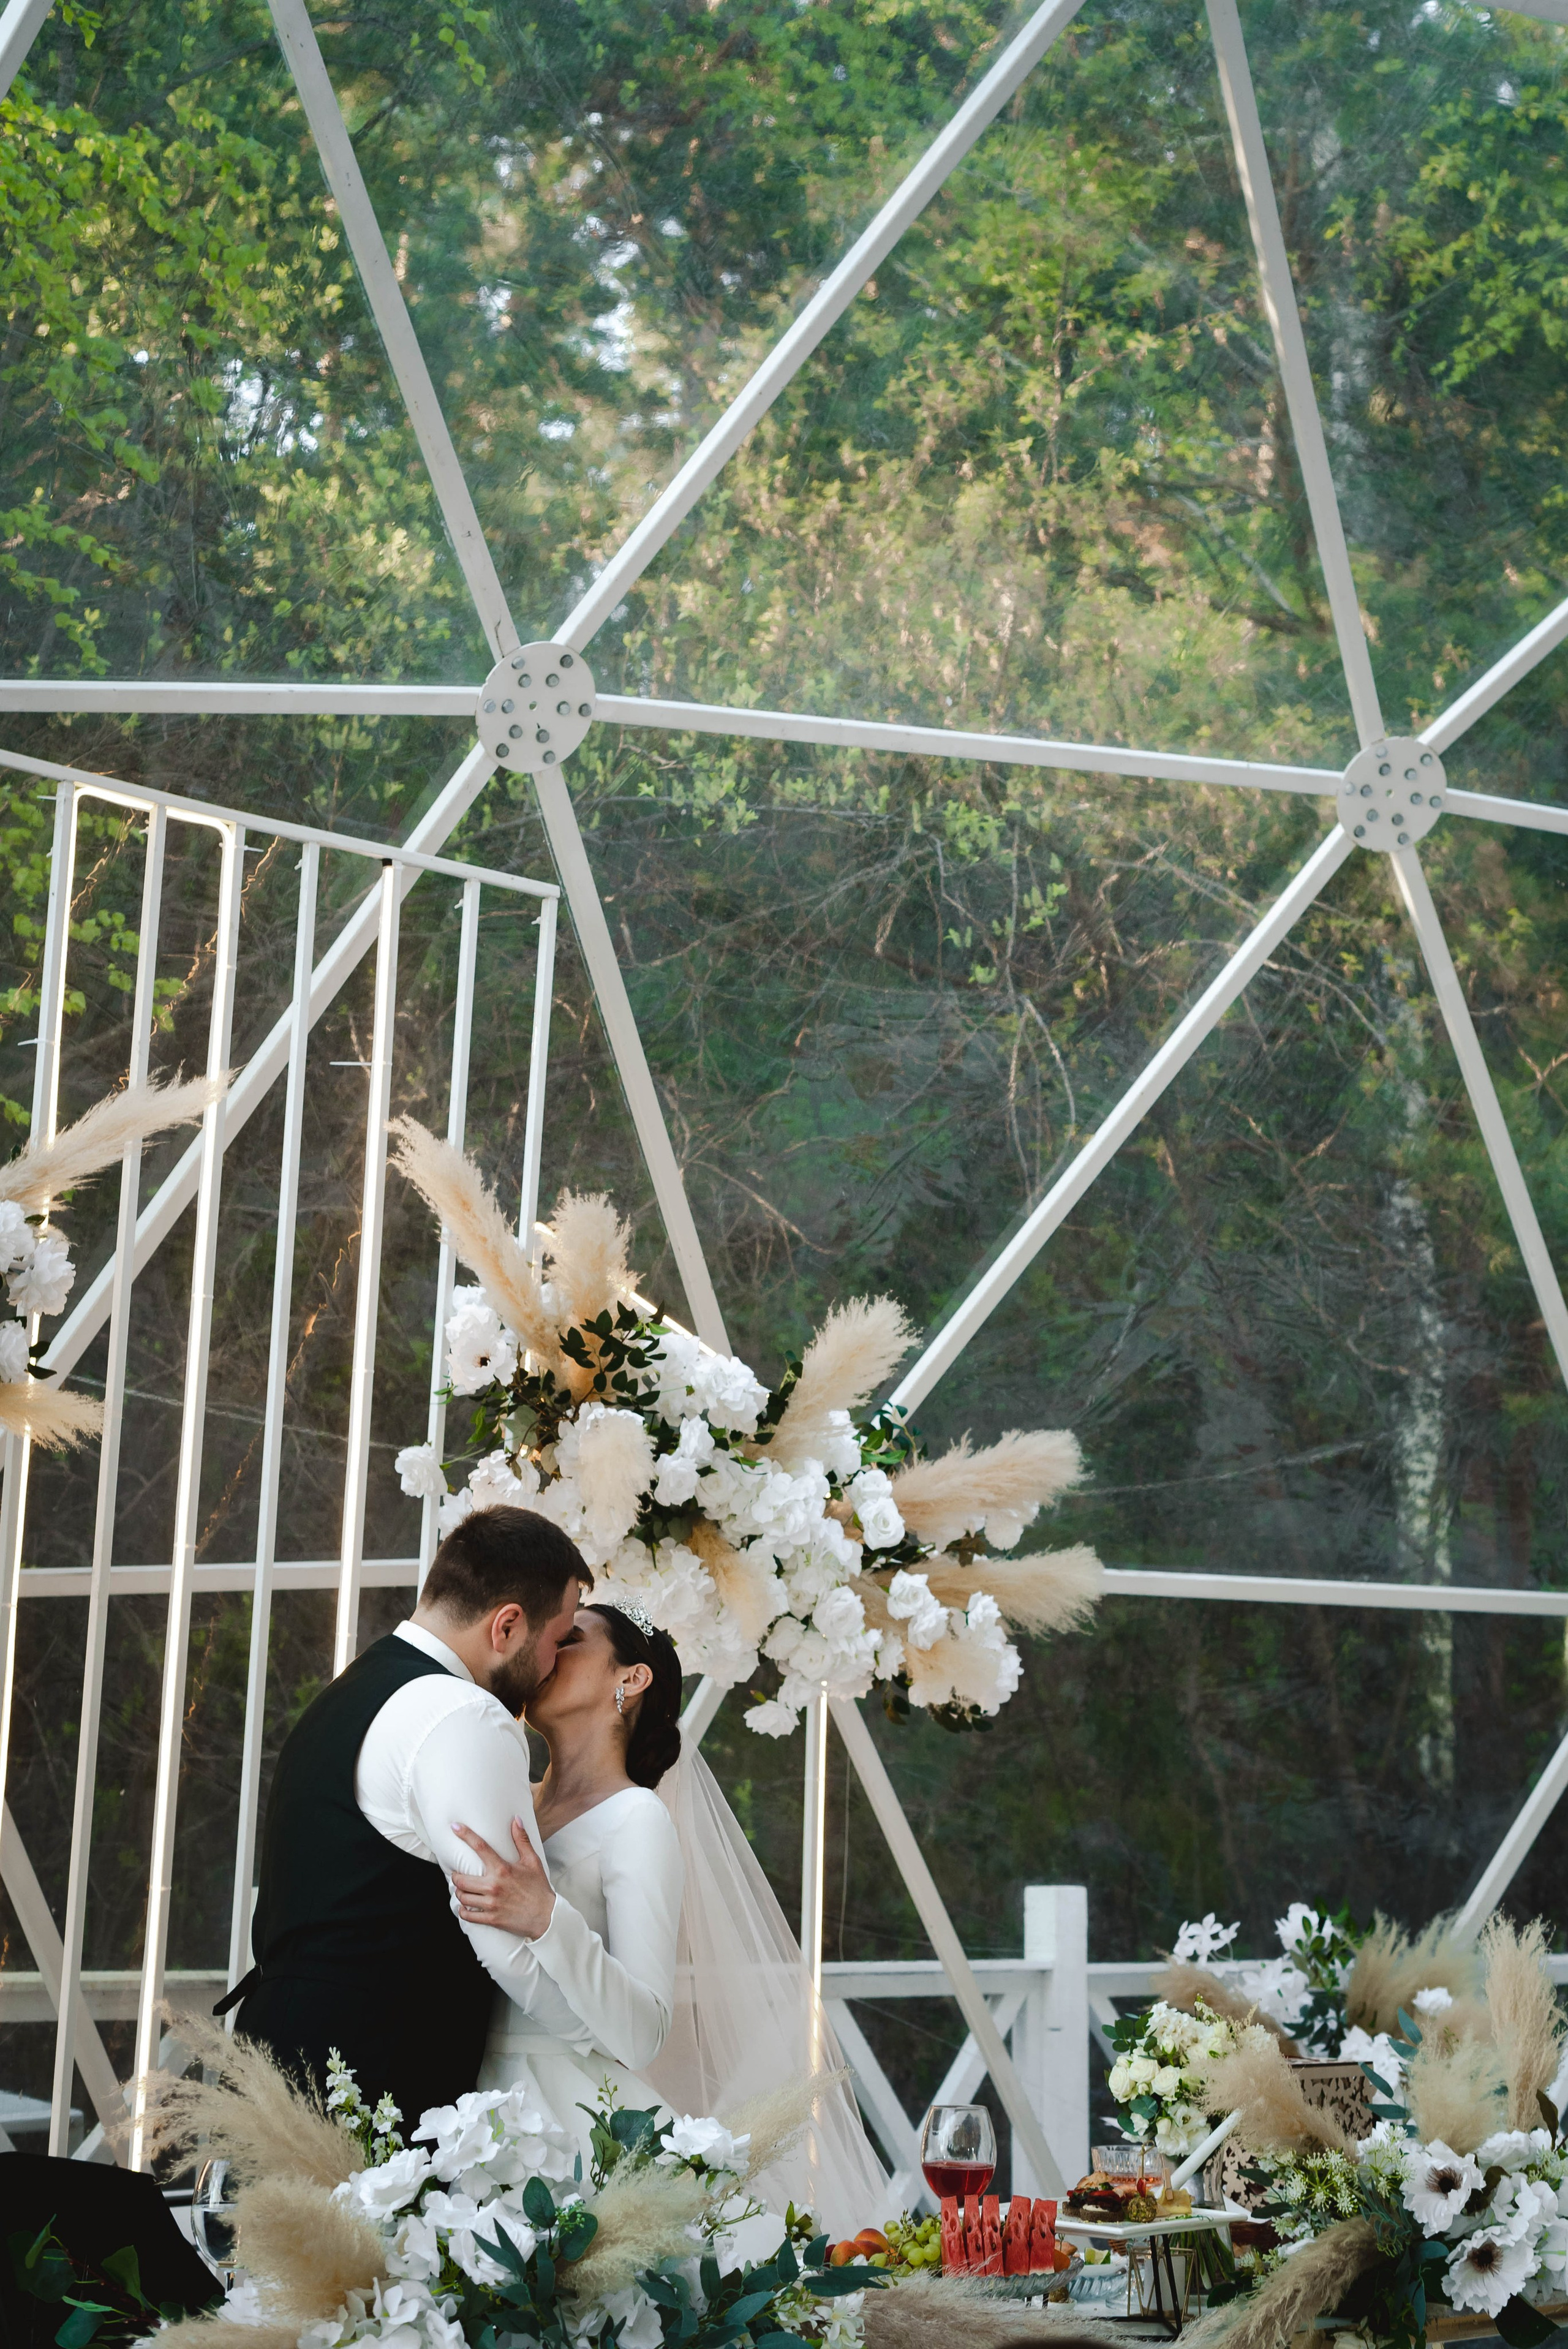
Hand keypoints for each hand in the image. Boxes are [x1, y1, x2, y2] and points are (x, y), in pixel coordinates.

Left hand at [450, 1817, 555, 1940]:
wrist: (546, 1916)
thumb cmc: (539, 1887)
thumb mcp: (532, 1861)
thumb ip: (522, 1840)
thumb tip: (516, 1819)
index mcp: (503, 1869)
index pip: (480, 1847)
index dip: (465, 1835)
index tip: (455, 1827)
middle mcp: (494, 1886)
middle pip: (461, 1879)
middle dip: (455, 1876)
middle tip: (457, 1874)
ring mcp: (491, 1904)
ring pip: (462, 1897)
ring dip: (459, 1892)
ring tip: (462, 1889)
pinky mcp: (491, 1919)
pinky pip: (467, 1915)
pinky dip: (463, 1911)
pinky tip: (465, 1907)